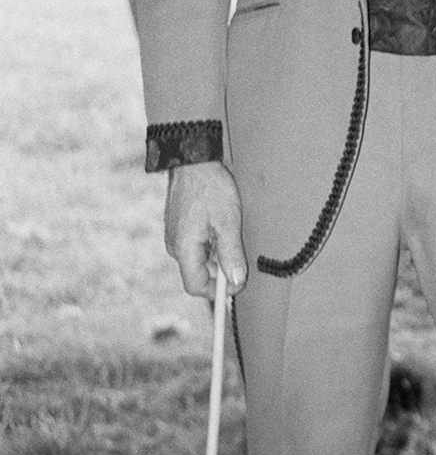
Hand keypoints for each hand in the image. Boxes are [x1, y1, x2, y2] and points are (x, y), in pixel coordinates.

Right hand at [164, 160, 247, 297]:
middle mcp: (175, 247)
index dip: (217, 292)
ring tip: (231, 234)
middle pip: (199, 275)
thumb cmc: (210, 189)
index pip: (195, 286)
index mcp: (184, 249)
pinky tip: (223, 228)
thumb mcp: (228, 223)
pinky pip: (197, 247)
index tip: (237, 284)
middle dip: (221, 272)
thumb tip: (235, 281)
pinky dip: (212, 245)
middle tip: (240, 254)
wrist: (193, 162)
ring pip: (200, 261)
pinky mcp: (180, 229)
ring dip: (218, 257)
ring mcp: (176, 238)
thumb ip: (231, 254)